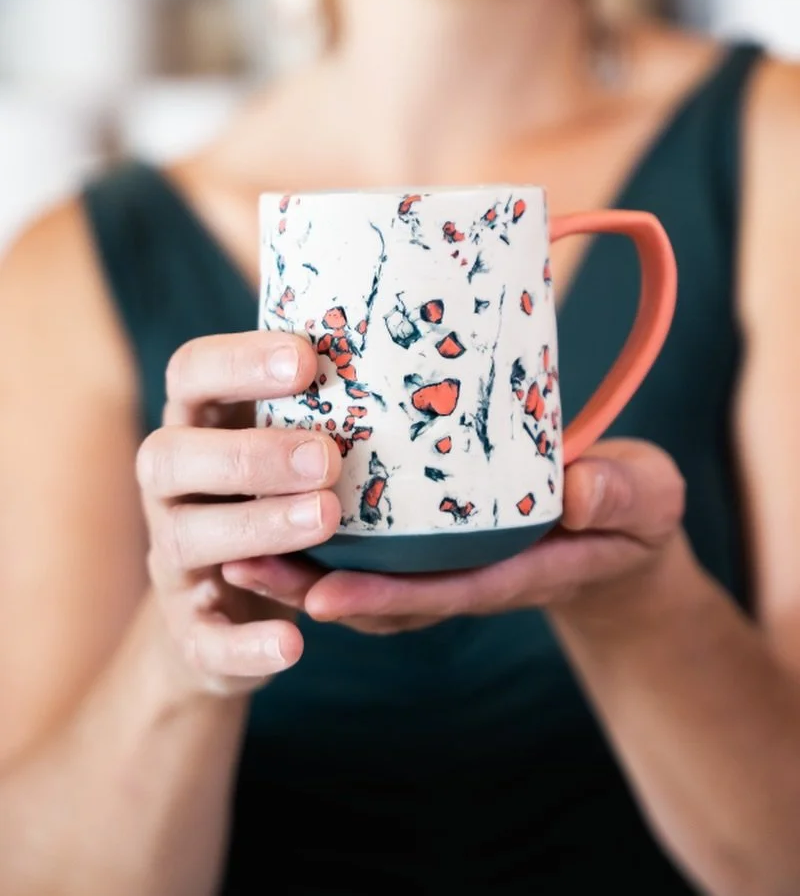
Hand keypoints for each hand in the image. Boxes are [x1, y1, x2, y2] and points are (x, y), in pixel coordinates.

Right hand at [136, 332, 341, 696]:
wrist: (221, 607)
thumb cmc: (274, 494)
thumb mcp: (286, 443)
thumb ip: (319, 407)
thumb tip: (401, 352)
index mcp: (196, 425)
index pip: (191, 373)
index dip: (239, 362)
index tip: (307, 360)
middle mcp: (171, 487)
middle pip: (171, 456)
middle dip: (248, 455)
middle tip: (327, 458)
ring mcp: (172, 558)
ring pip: (186, 539)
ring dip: (256, 528)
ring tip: (326, 518)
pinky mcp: (189, 629)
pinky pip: (203, 641)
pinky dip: (245, 644)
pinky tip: (294, 644)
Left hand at [231, 440, 686, 634]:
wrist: (618, 528)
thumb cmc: (632, 514)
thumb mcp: (645, 500)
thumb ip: (621, 496)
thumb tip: (579, 488)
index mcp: (517, 568)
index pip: (445, 592)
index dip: (385, 598)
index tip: (325, 598)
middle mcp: (469, 572)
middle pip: (383, 592)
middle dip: (313, 586)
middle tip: (240, 561)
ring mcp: (448, 560)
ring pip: (365, 574)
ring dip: (300, 566)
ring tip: (233, 539)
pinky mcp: (435, 539)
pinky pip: (373, 550)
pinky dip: (324, 538)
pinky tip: (276, 501)